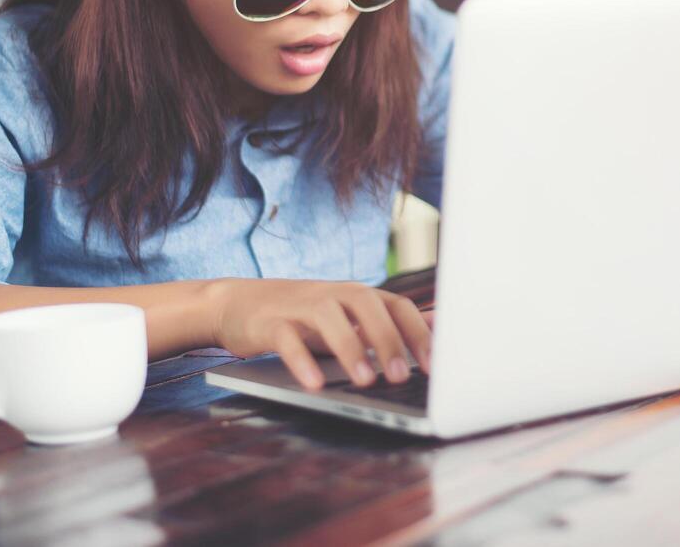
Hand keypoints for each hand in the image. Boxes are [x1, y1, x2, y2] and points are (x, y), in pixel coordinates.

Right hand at [209, 278, 432, 390]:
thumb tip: (440, 323)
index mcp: (357, 295)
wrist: (239, 304)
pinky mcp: (270, 321)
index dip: (417, 332)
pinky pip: (286, 337)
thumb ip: (390, 321)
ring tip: (364, 381)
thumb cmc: (304, 316)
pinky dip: (301, 360)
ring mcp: (300, 304)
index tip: (435, 367)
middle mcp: (332, 294)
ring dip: (349, 348)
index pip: (396, 305)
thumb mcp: (349, 317)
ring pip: (328, 317)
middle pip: (366, 304)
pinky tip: (314, 384)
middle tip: (401, 376)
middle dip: (386, 339)